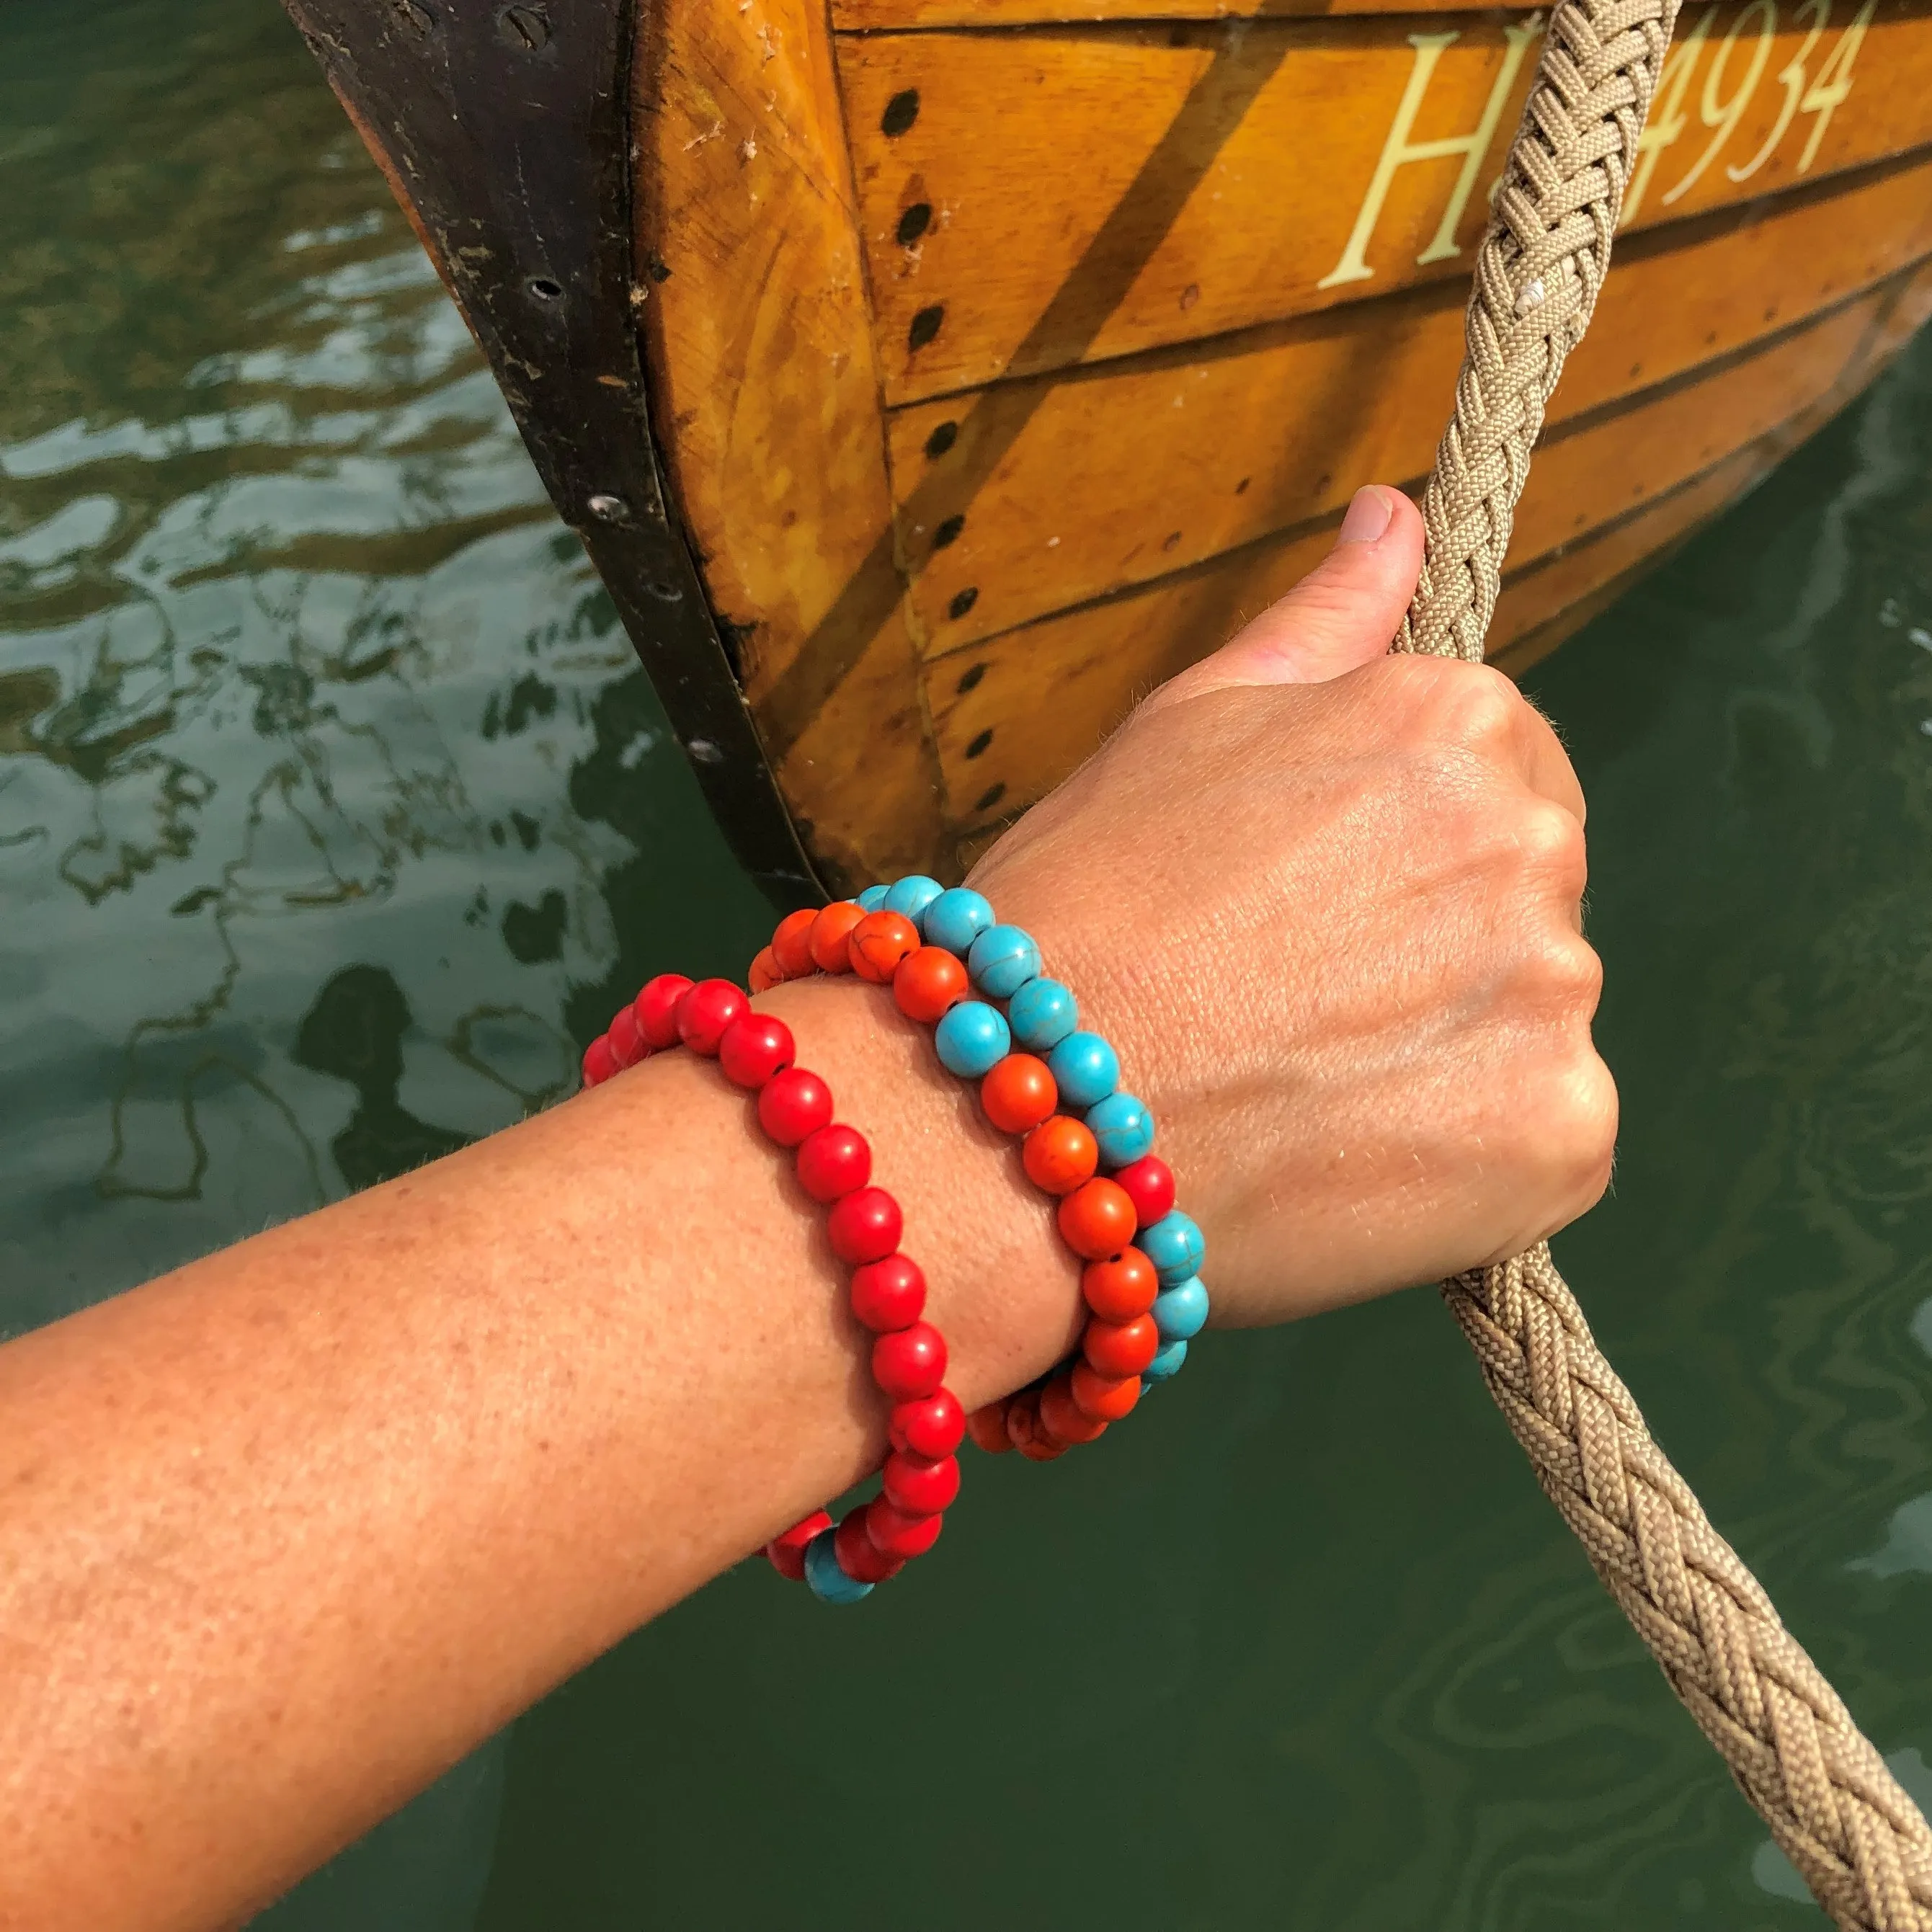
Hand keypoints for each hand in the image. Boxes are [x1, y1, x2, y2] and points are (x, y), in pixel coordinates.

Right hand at [970, 487, 1614, 1323]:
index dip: (1395, 848)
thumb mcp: (1187, 726)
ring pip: (1528, 1023)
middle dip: (1432, 945)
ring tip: (1302, 1088)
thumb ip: (1323, 622)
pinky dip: (1470, 1162)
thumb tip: (1395, 512)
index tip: (1308, 906)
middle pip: (1523, 896)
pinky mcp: (1559, 1136)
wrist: (1025, 1110)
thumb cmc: (1082, 906)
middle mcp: (1529, 839)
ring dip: (1447, 1058)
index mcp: (1450, 722)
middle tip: (1289, 1002)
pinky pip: (1544, 1144)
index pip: (1496, 771)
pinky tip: (1349, 1159)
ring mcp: (1552, 993)